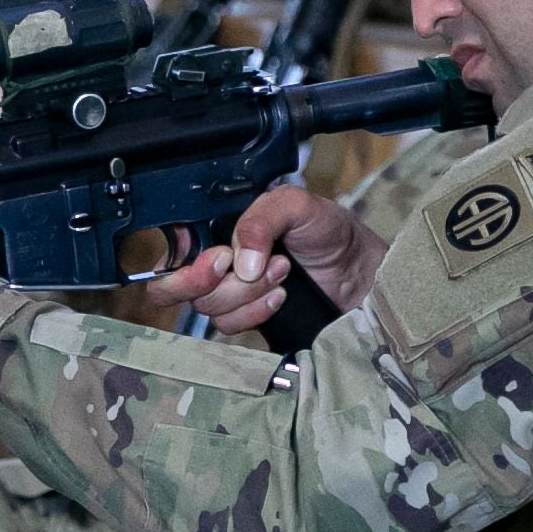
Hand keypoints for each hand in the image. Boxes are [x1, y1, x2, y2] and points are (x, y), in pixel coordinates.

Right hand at [146, 185, 383, 337]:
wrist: (359, 273)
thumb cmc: (328, 231)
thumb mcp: (296, 204)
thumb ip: (262, 218)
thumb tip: (239, 261)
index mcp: (218, 226)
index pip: (173, 246)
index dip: (185, 259)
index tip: (221, 257)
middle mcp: (216, 260)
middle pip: (177, 284)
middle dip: (210, 280)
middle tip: (243, 267)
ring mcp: (229, 292)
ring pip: (207, 307)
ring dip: (246, 293)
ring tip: (282, 273)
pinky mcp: (246, 318)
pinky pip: (230, 327)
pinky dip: (256, 313)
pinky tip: (281, 298)